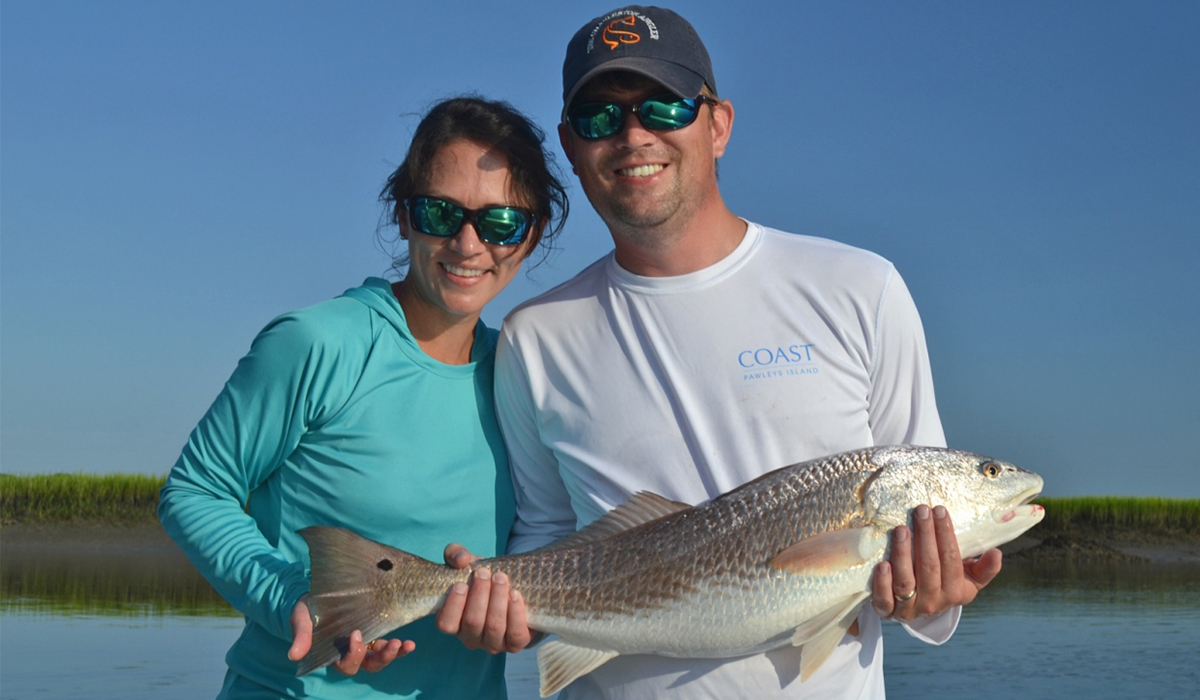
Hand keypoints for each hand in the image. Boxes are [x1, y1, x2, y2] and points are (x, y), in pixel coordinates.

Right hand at [288, 595, 414, 673]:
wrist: (319, 594)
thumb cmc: (309, 609)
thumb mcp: (302, 619)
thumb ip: (301, 635)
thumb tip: (293, 654)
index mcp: (334, 654)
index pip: (346, 664)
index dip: (353, 654)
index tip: (356, 634)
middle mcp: (352, 653)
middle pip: (370, 665)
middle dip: (383, 658)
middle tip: (392, 644)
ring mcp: (366, 645)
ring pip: (382, 658)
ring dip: (394, 653)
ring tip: (406, 644)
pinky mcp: (376, 632)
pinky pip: (389, 645)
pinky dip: (400, 647)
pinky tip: (410, 644)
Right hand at [435, 543, 535, 653]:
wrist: (515, 589)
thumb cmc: (484, 580)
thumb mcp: (468, 564)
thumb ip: (456, 554)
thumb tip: (462, 559)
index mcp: (454, 623)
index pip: (445, 624)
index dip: (453, 605)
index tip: (461, 583)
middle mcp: (471, 638)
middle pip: (473, 622)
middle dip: (479, 595)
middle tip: (485, 573)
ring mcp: (493, 644)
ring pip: (494, 627)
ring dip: (497, 600)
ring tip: (501, 578)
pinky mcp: (515, 644)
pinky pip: (515, 634)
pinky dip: (515, 613)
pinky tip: (515, 594)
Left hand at [871, 504, 1003, 621]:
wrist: (920, 608)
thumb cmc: (946, 583)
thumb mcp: (969, 578)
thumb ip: (985, 568)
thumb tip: (997, 553)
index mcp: (955, 592)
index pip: (951, 560)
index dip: (946, 535)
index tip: (940, 510)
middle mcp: (933, 602)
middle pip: (929, 567)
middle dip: (925, 536)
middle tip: (921, 511)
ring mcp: (909, 609)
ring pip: (905, 582)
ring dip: (902, 554)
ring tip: (901, 529)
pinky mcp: (887, 612)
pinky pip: (884, 600)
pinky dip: (882, 583)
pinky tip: (882, 564)